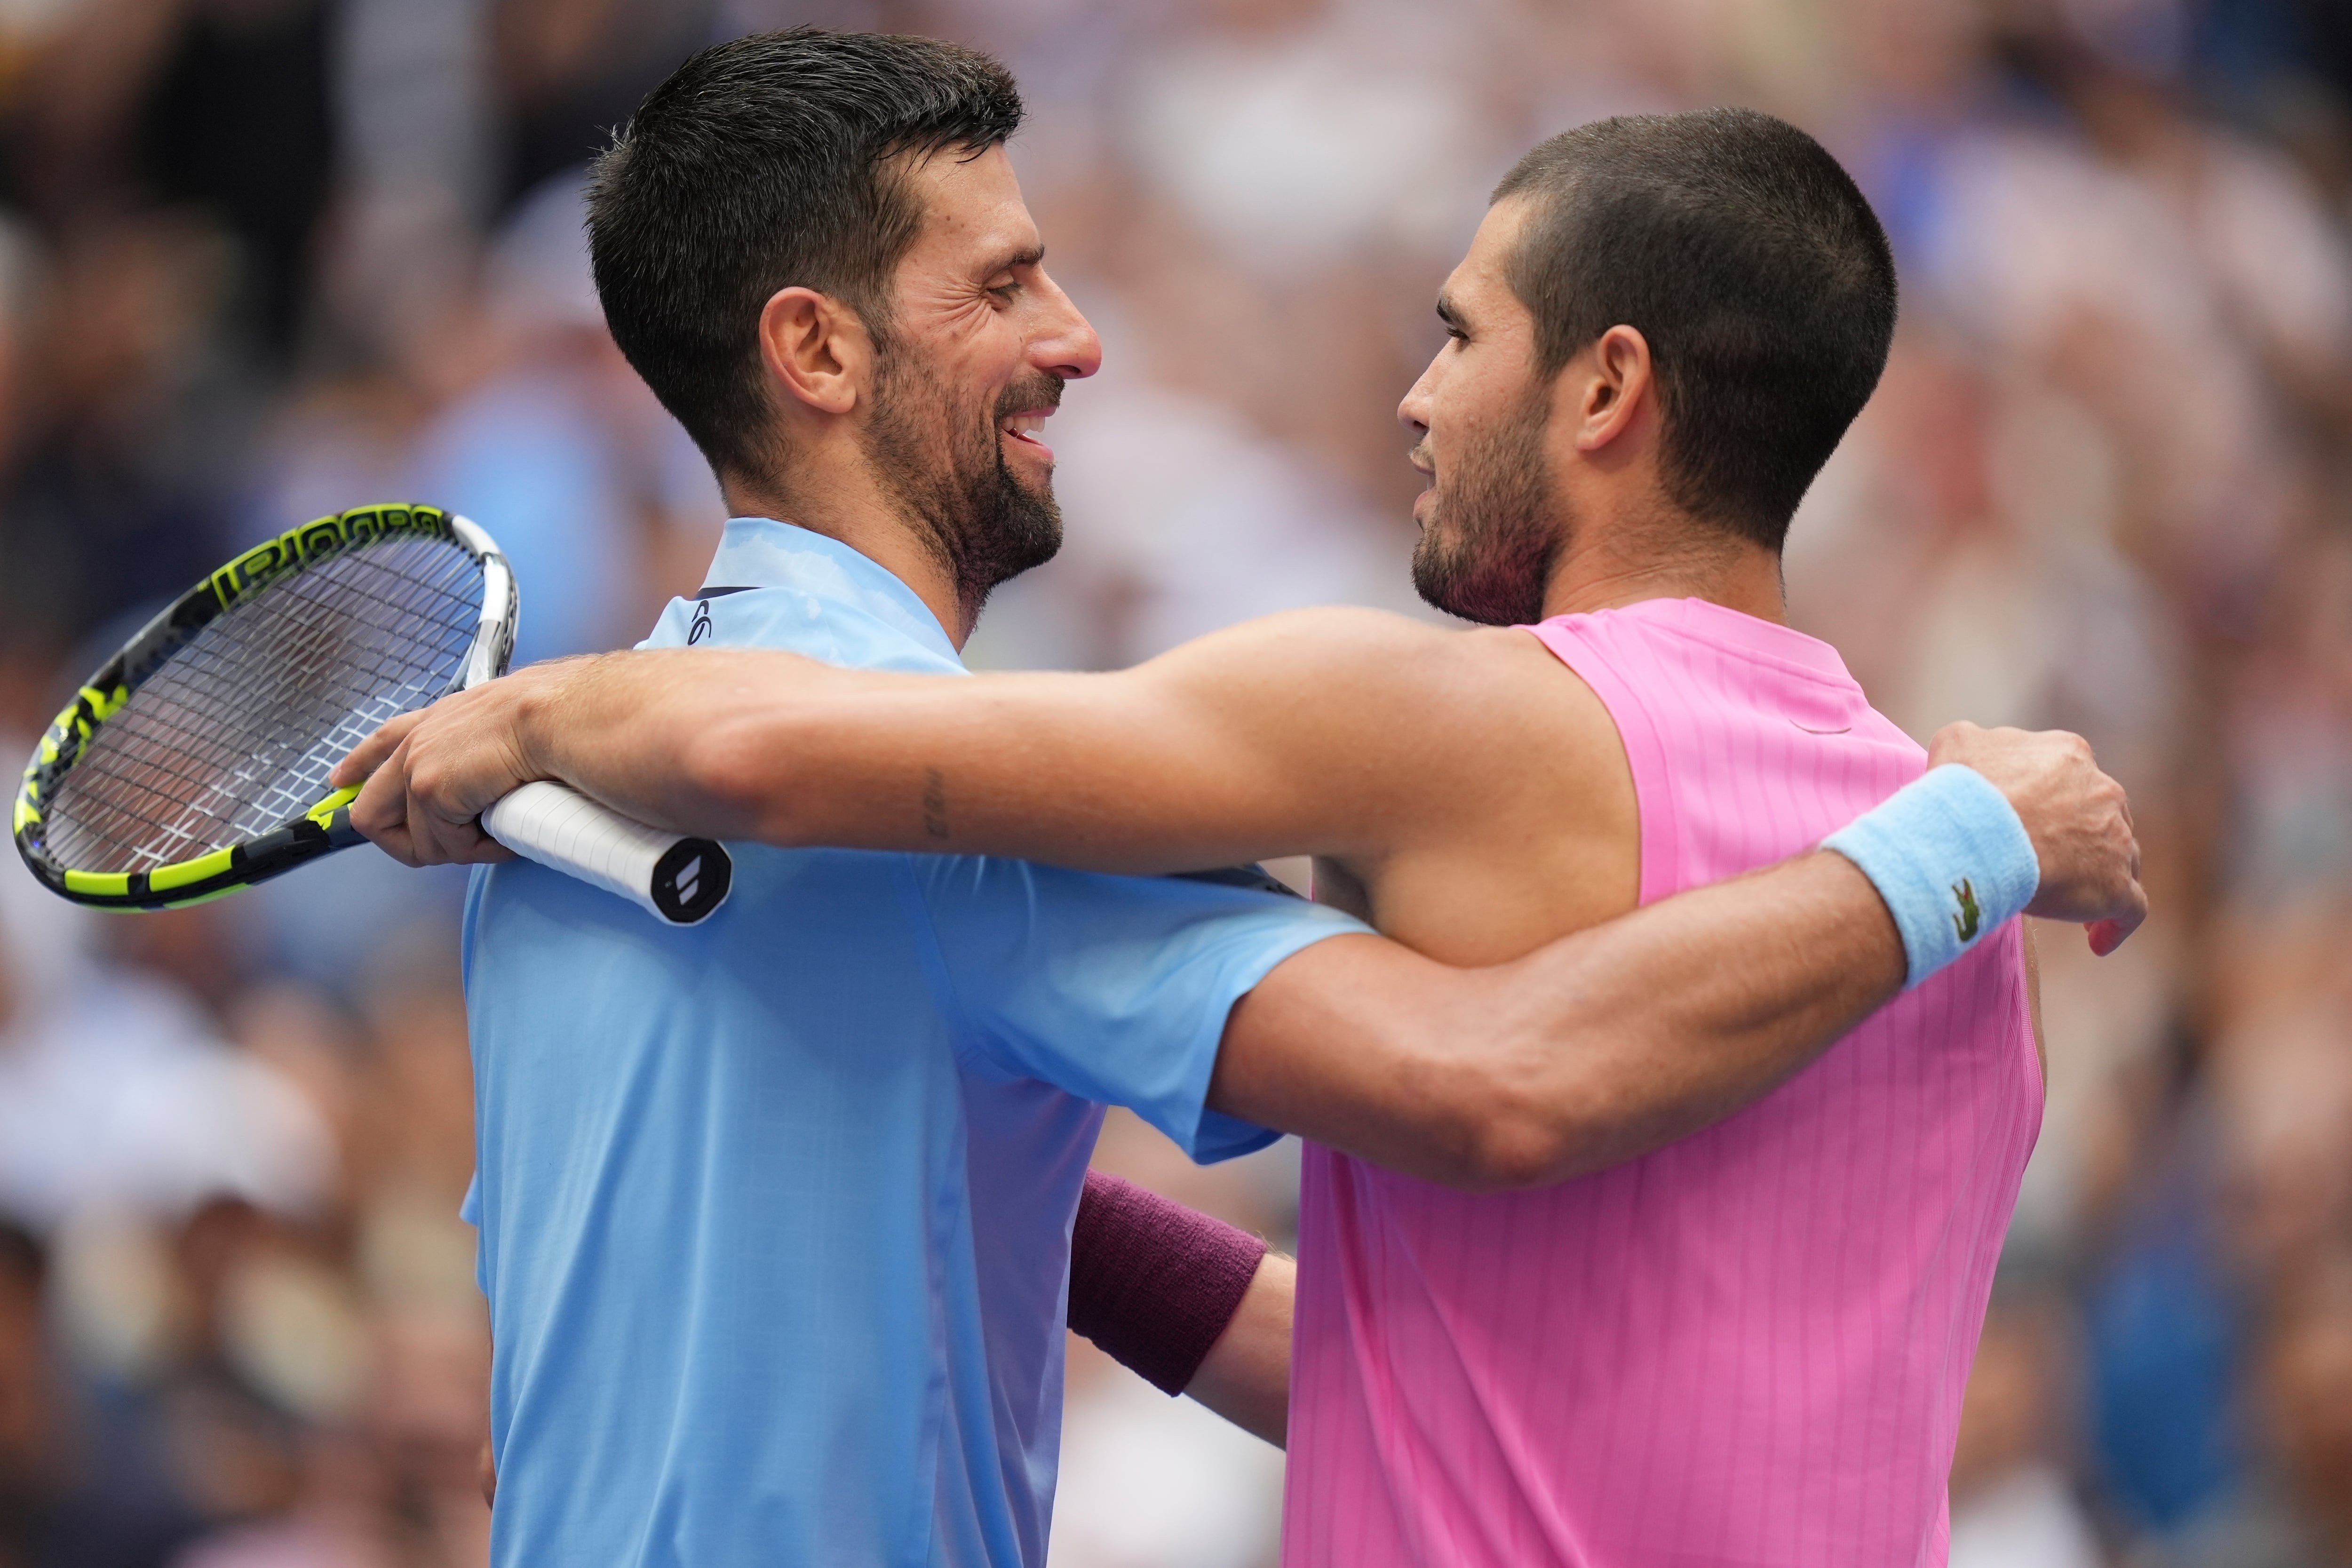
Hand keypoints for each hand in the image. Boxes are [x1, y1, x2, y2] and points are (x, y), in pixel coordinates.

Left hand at [328, 661, 582, 866]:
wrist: (565, 716)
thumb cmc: (559, 718)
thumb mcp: (513, 725)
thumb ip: (489, 749)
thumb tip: (499, 782)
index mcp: (441, 719)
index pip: (383, 740)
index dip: (358, 766)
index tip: (341, 781)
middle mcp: (420, 740)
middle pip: (370, 809)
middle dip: (405, 840)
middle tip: (449, 846)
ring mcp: (419, 766)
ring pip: (416, 841)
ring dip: (459, 847)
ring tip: (500, 831)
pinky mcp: (430, 792)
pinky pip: (443, 847)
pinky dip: (480, 850)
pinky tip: (506, 832)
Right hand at [1927, 721, 2145, 955]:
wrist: (1979, 831)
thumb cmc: (1964, 788)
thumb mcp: (1957, 743)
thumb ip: (1978, 743)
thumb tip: (1979, 753)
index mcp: (2070, 755)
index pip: (2073, 777)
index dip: (2055, 800)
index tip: (2036, 822)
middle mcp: (2104, 791)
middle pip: (2103, 816)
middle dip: (2082, 837)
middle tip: (2049, 862)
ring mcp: (2116, 839)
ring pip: (2121, 858)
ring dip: (2099, 876)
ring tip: (2071, 901)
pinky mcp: (2116, 885)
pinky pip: (2131, 909)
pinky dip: (2115, 924)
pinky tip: (2097, 941)